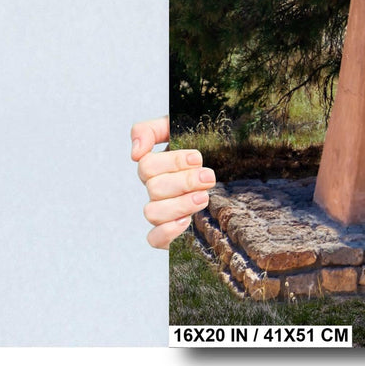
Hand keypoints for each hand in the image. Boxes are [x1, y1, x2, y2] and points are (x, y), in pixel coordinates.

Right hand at [131, 117, 214, 248]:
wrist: (229, 165)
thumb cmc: (205, 144)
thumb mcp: (181, 127)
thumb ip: (152, 129)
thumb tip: (135, 153)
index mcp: (156, 165)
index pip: (147, 165)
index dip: (172, 162)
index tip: (198, 158)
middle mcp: (156, 188)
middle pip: (154, 188)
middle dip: (184, 182)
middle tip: (209, 177)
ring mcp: (162, 210)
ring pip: (152, 212)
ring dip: (179, 204)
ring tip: (204, 197)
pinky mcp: (170, 232)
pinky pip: (154, 239)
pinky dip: (168, 231)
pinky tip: (187, 221)